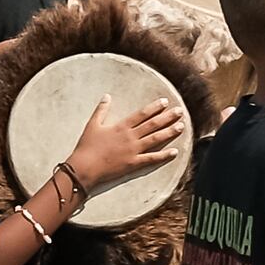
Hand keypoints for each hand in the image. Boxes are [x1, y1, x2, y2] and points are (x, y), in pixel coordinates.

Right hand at [71, 96, 186, 188]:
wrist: (83, 167)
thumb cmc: (86, 146)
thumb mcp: (92, 125)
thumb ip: (101, 110)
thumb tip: (107, 96)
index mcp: (121, 126)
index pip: (142, 114)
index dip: (155, 107)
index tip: (165, 101)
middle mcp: (130, 136)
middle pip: (153, 124)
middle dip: (168, 117)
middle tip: (180, 111)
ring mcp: (133, 150)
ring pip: (156, 139)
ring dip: (170, 132)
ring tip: (182, 126)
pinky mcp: (133, 163)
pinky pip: (152, 158)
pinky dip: (164, 156)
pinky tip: (175, 152)